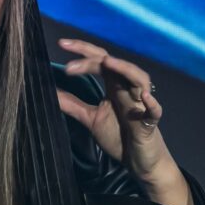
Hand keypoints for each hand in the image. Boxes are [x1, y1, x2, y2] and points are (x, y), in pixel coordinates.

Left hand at [55, 38, 188, 204]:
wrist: (138, 160)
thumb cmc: (119, 136)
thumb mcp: (90, 118)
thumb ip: (72, 104)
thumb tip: (49, 91)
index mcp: (114, 86)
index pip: (99, 61)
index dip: (82, 51)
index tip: (61, 44)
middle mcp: (128, 89)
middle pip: (115, 64)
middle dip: (94, 57)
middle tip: (70, 55)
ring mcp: (141, 104)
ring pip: (139, 79)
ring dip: (125, 69)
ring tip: (108, 63)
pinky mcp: (150, 122)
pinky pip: (154, 110)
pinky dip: (151, 103)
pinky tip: (144, 97)